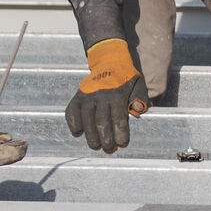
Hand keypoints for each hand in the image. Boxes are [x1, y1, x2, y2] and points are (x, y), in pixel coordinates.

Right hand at [63, 38, 146, 154]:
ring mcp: (87, 95)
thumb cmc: (126, 79)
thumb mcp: (139, 85)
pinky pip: (71, 111)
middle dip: (105, 139)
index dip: (120, 133)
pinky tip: (78, 132)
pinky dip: (73, 123)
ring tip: (95, 146)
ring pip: (85, 119)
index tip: (122, 144)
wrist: (110, 62)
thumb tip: (137, 111)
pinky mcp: (77, 96)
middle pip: (101, 121)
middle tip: (109, 149)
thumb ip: (139, 99)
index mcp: (118, 94)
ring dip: (90, 135)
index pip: (118, 117)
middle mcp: (101, 95)